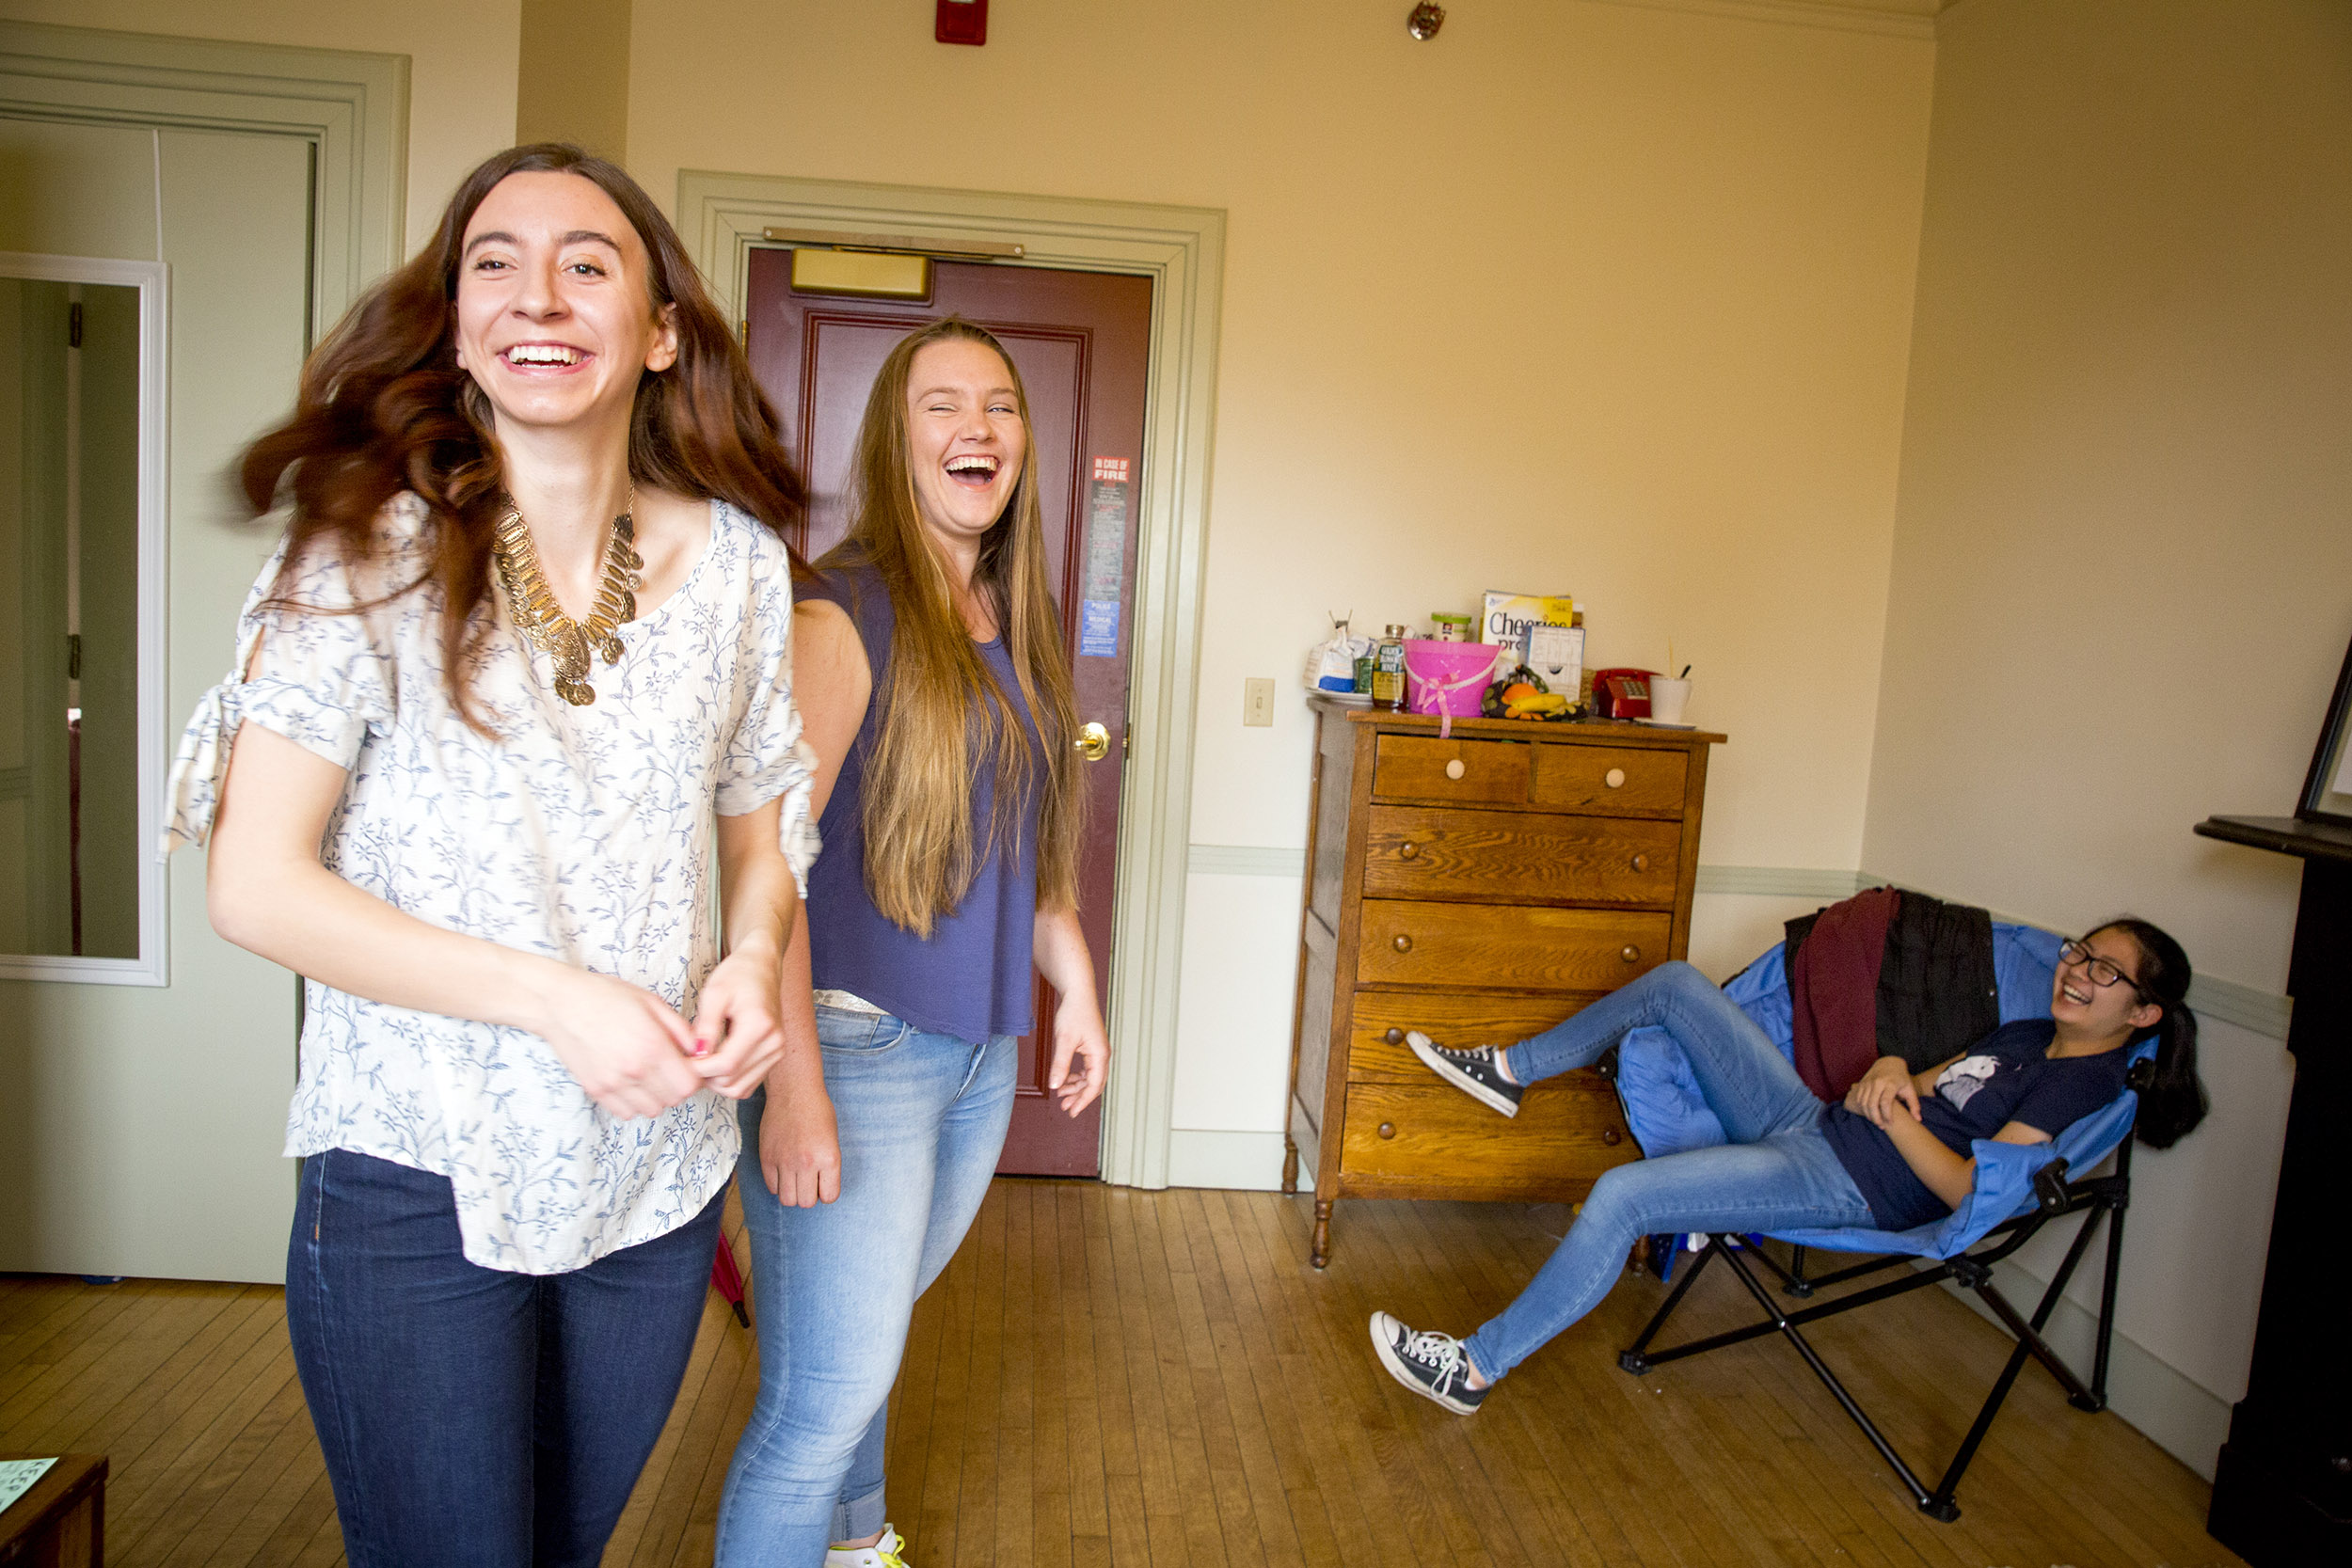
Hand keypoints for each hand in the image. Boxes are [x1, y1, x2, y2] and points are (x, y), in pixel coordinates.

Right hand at [532, 966, 703, 1119]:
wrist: (560, 1004)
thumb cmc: (606, 997)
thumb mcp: (652, 1003)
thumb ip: (681, 1030)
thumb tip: (699, 1051)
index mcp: (652, 1046)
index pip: (689, 1085)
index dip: (694, 1076)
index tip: (688, 1064)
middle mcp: (634, 1070)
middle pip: (674, 1099)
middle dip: (677, 1085)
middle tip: (669, 1068)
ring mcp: (613, 1084)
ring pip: (651, 1110)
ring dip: (656, 1096)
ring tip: (649, 1074)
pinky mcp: (596, 1090)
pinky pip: (626, 1112)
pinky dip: (633, 1102)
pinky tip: (630, 1082)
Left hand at [689, 945, 788, 1097]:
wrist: (762, 967)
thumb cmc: (738, 974)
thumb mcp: (714, 993)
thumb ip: (705, 1026)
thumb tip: (697, 1056)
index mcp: (760, 1025)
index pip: (726, 1065)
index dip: (699, 1068)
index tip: (683, 1059)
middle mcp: (774, 1043)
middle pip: (732, 1081)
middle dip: (705, 1076)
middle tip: (689, 1059)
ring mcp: (777, 1052)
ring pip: (739, 1089)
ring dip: (716, 1081)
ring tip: (702, 1060)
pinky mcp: (774, 1057)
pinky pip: (747, 1085)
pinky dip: (728, 1080)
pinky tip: (716, 1062)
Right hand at [758, 1058, 840, 1206]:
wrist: (794, 1090)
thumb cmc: (818, 1111)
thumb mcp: (833, 1139)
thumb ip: (827, 1165)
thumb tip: (819, 1189)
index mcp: (829, 1158)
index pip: (829, 1197)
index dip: (827, 1192)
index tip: (824, 1183)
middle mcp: (807, 1163)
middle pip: (806, 1202)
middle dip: (809, 1195)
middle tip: (809, 1181)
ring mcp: (785, 1161)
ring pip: (787, 1199)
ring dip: (793, 1193)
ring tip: (795, 1178)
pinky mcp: (767, 1158)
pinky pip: (772, 1187)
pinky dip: (778, 1184)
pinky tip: (783, 1171)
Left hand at [1047, 992, 1109, 1116]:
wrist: (1077, 994)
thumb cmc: (1073, 1013)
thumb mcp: (1064, 1041)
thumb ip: (1060, 1065)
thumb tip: (1055, 1085)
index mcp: (1099, 1055)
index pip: (1094, 1086)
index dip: (1083, 1101)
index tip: (1072, 1112)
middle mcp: (1101, 1055)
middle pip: (1094, 1084)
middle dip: (1080, 1097)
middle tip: (1064, 1108)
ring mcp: (1097, 1052)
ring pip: (1090, 1078)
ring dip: (1076, 1088)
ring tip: (1061, 1095)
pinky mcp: (1091, 1048)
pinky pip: (1086, 1069)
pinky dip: (1076, 1078)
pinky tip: (1064, 1080)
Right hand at [1842, 1055, 1920, 1127]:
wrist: (1889, 1062)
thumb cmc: (1901, 1078)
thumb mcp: (1910, 1089)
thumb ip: (1914, 1105)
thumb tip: (1918, 1119)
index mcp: (1890, 1083)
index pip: (1885, 1102)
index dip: (1887, 1115)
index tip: (1890, 1123)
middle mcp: (1877, 1082)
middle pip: (1872, 1104)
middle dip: (1875, 1118)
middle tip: (1881, 1126)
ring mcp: (1868, 1082)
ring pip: (1863, 1102)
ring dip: (1868, 1114)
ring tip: (1876, 1121)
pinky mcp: (1862, 1083)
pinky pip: (1859, 1098)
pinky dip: (1862, 1108)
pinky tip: (1870, 1114)